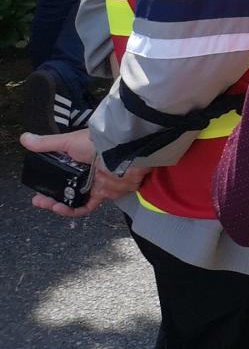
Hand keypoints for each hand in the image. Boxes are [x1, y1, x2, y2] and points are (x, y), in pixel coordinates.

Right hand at [19, 130, 146, 217]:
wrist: (124, 150)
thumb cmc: (97, 142)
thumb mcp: (69, 141)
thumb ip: (47, 144)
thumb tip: (24, 138)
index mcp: (80, 160)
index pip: (61, 175)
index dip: (48, 184)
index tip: (36, 190)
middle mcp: (89, 173)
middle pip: (67, 190)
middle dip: (51, 198)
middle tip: (38, 200)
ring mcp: (97, 184)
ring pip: (76, 200)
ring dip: (60, 205)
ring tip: (48, 204)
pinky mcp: (106, 193)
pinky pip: (88, 206)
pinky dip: (74, 210)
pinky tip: (61, 208)